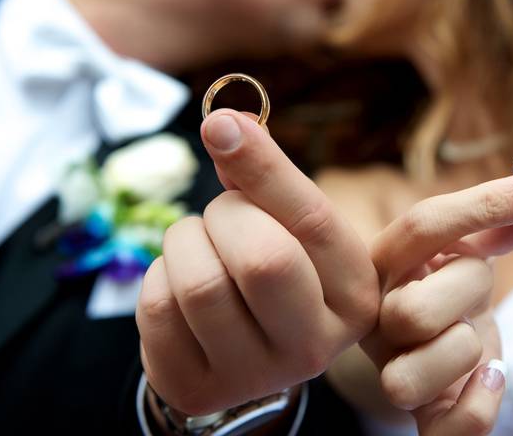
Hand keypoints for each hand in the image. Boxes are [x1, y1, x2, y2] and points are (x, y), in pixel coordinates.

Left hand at [137, 110, 378, 414]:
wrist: (252, 348)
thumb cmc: (283, 268)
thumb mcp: (294, 225)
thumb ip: (267, 175)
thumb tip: (223, 123)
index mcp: (355, 297)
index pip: (313, 222)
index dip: (263, 167)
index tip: (221, 123)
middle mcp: (315, 348)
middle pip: (260, 260)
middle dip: (226, 216)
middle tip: (226, 218)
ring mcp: (253, 377)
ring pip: (198, 283)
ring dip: (186, 242)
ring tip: (203, 247)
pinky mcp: (194, 389)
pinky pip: (157, 310)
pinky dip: (160, 277)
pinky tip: (181, 284)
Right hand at [362, 173, 512, 434]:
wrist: (438, 345)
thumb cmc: (451, 288)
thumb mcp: (468, 249)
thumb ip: (499, 222)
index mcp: (382, 265)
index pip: (422, 227)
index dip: (485, 205)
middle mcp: (376, 320)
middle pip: (412, 312)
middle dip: (467, 291)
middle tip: (475, 289)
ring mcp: (394, 370)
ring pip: (410, 378)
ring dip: (463, 352)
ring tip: (475, 338)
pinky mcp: (425, 416)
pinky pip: (446, 429)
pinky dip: (479, 406)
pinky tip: (493, 376)